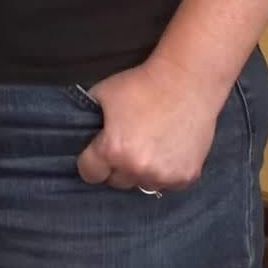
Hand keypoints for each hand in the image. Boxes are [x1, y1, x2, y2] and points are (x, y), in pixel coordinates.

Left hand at [75, 58, 227, 193]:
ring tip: (147, 148)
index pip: (90, 174)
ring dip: (141, 172)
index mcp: (113, 151)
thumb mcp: (101, 95)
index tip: (96, 153)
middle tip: (125, 146)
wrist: (185, 83)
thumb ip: (87, 119)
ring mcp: (165, 176)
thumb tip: (80, 131)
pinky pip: (167, 184)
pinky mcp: (187, 177)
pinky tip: (166, 151)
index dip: (90, 162)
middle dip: (116, 167)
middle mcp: (138, 169)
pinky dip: (164, 173)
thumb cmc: (140, 86)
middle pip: (116, 181)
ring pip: (143, 184)